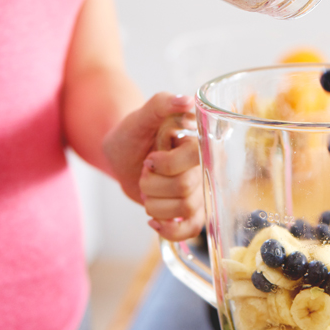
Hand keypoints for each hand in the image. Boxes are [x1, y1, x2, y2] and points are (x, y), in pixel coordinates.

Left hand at [102, 92, 203, 240]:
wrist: (123, 154)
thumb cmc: (133, 132)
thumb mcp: (141, 116)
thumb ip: (161, 103)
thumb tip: (186, 100)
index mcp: (200, 141)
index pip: (194, 158)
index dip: (166, 164)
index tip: (150, 158)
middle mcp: (206, 166)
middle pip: (185, 187)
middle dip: (153, 183)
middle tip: (144, 172)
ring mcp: (200, 190)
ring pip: (184, 209)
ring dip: (154, 203)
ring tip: (146, 189)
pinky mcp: (191, 210)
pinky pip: (191, 229)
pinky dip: (169, 230)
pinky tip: (153, 220)